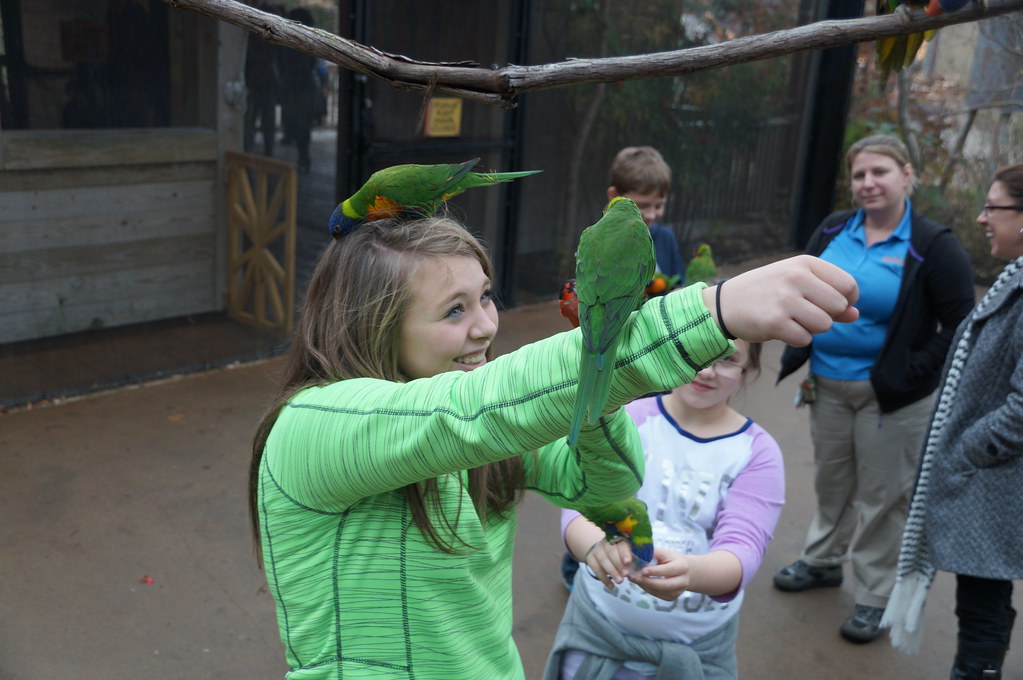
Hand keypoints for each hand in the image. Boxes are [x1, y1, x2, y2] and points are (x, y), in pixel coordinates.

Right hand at [583, 538, 635, 589]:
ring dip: (611, 572)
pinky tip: (611, 586)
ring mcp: (597, 549)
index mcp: (619, 539)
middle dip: (618, 564)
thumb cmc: (624, 555)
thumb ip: (636, 560)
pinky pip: (595, 568)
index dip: (624, 553)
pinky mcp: (590, 557)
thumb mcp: (631, 554)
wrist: (605, 551)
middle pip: (611, 552)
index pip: (621, 544)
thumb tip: (642, 571)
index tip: (628, 562)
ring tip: (620, 582)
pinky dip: (603, 578)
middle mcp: (607, 542)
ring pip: (602, 559)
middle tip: (626, 575)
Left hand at [628, 547, 691, 601]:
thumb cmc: (672, 560)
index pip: (668, 570)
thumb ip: (652, 553)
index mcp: (682, 566)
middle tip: (635, 577)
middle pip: (665, 585)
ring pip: (660, 592)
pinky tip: (641, 582)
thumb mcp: (665, 553)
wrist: (685, 571)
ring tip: (634, 579)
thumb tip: (636, 554)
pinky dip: (647, 589)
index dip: (655, 571)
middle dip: (649, 582)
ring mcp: (678, 591)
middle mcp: (683, 581)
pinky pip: (658, 595)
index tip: (642, 570)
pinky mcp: (672, 597)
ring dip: (645, 586)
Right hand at [700, 255, 858, 345]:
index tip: (829, 305)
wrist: (726, 303)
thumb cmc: (767, 291)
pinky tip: (781, 328)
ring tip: (792, 320)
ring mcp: (784, 300)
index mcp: (804, 263)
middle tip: (804, 313)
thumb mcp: (797, 284)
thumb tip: (855, 315)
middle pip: (838, 307)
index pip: (848, 285)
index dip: (846, 301)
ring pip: (824, 325)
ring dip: (812, 329)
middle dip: (827, 316)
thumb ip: (828, 297)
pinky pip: (805, 339)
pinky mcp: (774, 323)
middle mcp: (795, 277)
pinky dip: (797, 338)